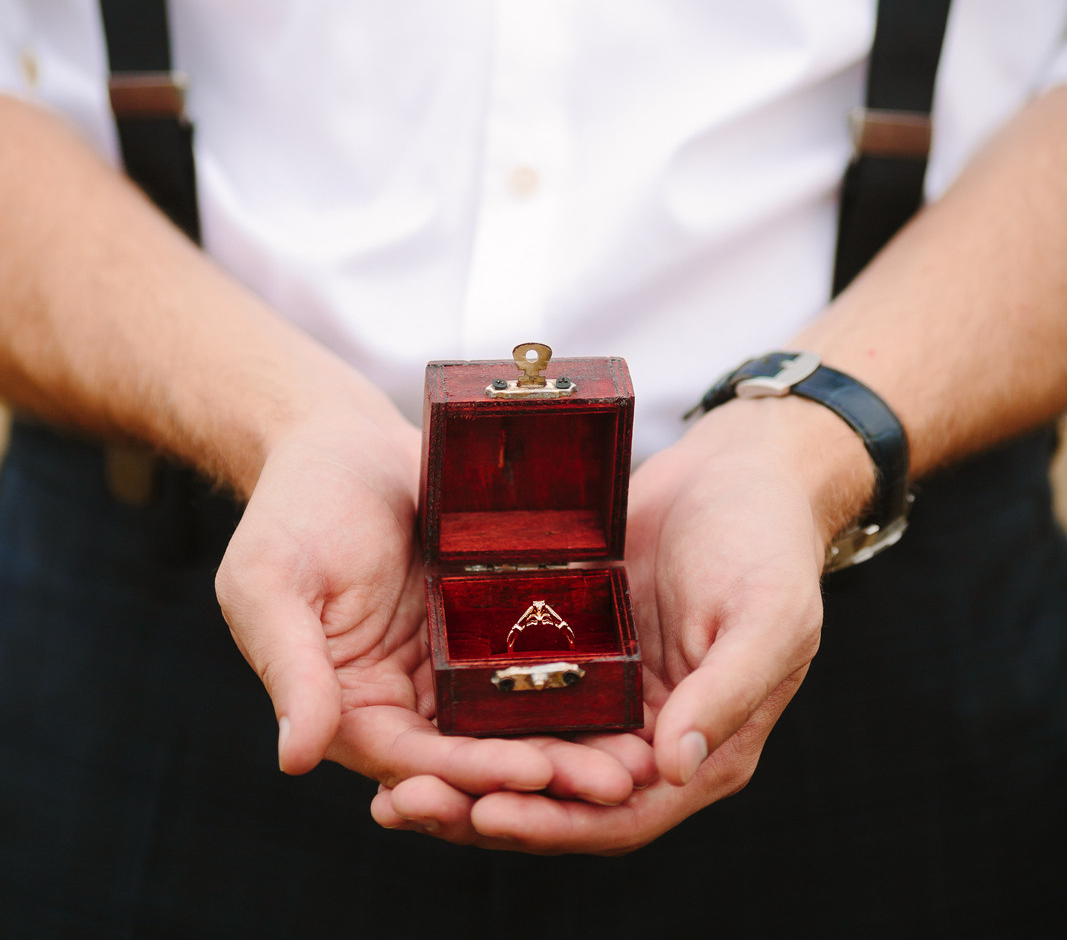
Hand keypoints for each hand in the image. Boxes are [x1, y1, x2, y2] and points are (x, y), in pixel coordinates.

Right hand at [215, 386, 654, 808]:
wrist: (337, 438)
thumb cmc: (291, 507)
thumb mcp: (272, 583)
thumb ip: (289, 668)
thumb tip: (297, 757)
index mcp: (349, 708)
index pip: (413, 761)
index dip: (472, 772)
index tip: (535, 775)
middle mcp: (405, 700)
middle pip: (478, 754)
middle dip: (546, 772)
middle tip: (619, 783)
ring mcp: (450, 663)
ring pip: (515, 717)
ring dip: (575, 741)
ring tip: (640, 756)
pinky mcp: (486, 621)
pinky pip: (533, 658)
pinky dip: (577, 680)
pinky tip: (630, 689)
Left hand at [372, 395, 869, 851]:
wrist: (741, 466)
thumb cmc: (769, 542)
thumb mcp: (766, 615)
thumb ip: (726, 692)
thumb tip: (673, 769)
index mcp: (700, 748)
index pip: (616, 812)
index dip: (552, 821)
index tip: (483, 814)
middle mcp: (644, 734)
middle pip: (554, 794)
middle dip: (480, 805)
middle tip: (401, 803)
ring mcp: (604, 690)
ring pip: (523, 749)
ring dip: (461, 769)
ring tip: (386, 779)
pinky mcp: (572, 644)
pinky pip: (512, 685)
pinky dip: (467, 705)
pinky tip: (409, 704)